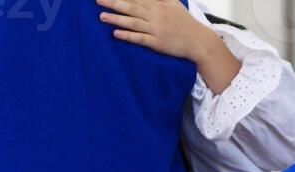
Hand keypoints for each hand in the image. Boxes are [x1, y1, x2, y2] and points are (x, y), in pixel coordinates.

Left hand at [98, 0, 241, 91]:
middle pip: (132, 7)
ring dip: (117, 19)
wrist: (198, 40)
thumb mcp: (173, 3)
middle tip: (98, 0)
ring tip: (101, 16)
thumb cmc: (183, 21)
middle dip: (114, 2)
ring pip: (133, 22)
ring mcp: (156, 29)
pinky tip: (115, 33)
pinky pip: (139, 38)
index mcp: (160, 4)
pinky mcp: (156, 43)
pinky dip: (127, 35)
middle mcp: (157, 14)